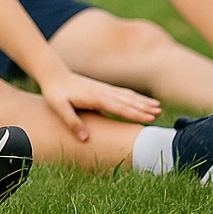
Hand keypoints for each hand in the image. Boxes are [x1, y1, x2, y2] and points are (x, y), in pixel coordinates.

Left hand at [38, 70, 160, 140]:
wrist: (53, 74)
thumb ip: (71, 122)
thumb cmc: (54, 93)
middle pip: (127, 101)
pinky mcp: (102, 89)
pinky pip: (122, 93)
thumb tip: (84, 139)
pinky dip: (135, 97)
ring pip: (127, 96)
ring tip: (158, 107)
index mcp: (94, 97)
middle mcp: (102, 92)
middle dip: (143, 107)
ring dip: (142, 101)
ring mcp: (103, 89)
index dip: (134, 113)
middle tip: (159, 114)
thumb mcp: (58, 108)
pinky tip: (143, 100)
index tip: (149, 118)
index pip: (118, 107)